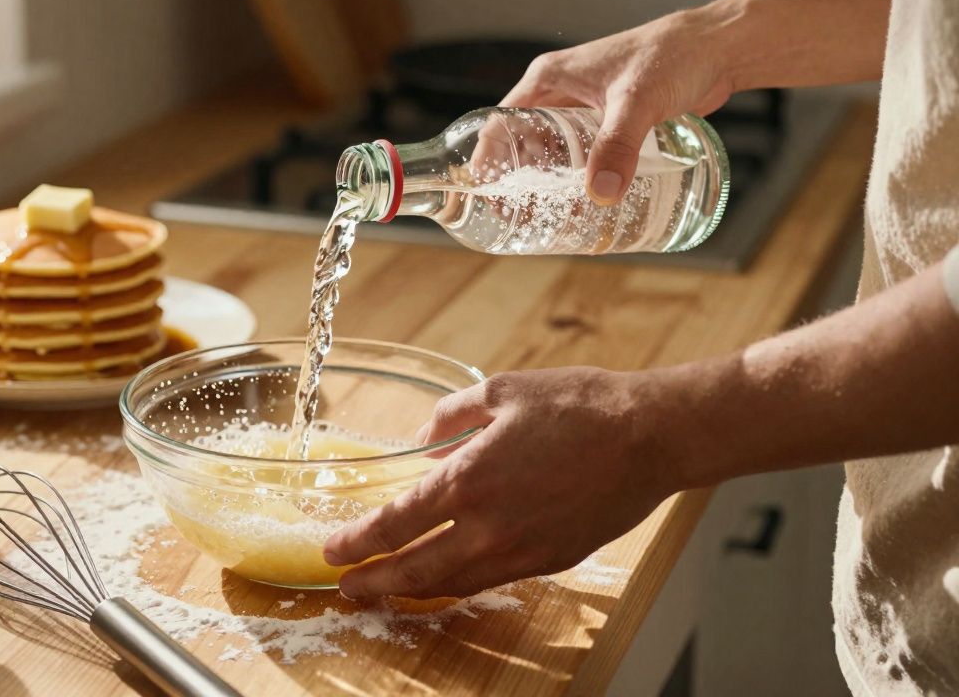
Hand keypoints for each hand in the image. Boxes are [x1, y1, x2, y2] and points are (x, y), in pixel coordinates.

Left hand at [323, 367, 679, 598]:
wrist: (650, 436)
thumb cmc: (578, 406)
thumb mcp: (499, 391)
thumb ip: (449, 417)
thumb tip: (422, 441)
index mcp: (468, 480)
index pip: (395, 525)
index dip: (356, 543)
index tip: (332, 550)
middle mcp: (489, 526)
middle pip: (414, 570)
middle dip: (372, 582)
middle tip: (344, 587)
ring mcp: (522, 550)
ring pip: (453, 584)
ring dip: (412, 590)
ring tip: (385, 588)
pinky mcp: (551, 560)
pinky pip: (491, 579)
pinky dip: (458, 582)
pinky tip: (446, 575)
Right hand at [502, 8, 735, 204]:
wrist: (717, 50)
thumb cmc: (672, 56)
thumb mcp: (637, 101)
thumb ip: (618, 145)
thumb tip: (601, 194)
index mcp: (548, 80)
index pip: (501, 122)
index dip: (488, 160)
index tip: (487, 194)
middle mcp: (560, 95)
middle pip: (523, 144)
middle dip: (518, 182)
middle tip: (517, 218)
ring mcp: (584, 110)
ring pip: (552, 153)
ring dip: (548, 184)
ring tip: (546, 218)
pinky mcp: (608, 124)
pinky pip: (581, 157)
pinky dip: (577, 180)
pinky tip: (581, 205)